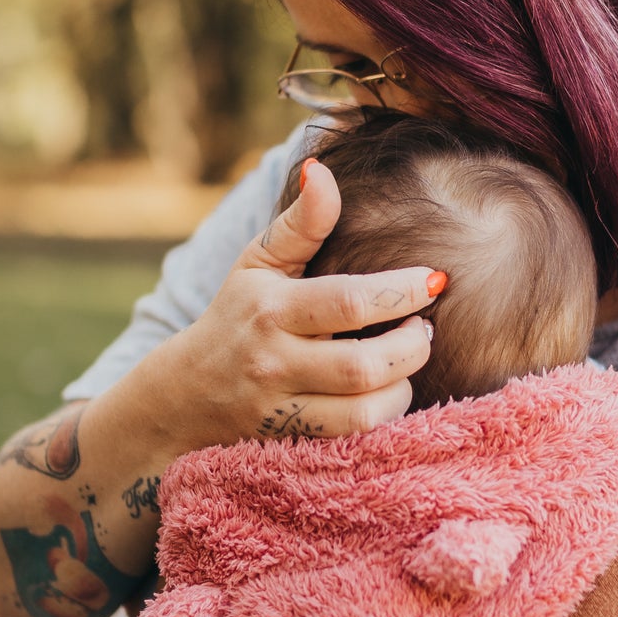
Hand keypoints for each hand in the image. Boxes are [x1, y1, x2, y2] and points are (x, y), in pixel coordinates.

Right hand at [138, 154, 442, 459]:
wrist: (182, 398)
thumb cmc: (235, 317)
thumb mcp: (258, 264)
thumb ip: (299, 223)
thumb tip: (324, 171)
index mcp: (270, 308)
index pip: (350, 300)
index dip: (402, 291)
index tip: (435, 279)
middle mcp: (275, 360)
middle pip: (365, 365)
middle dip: (412, 346)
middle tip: (425, 327)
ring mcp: (282, 409)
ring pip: (364, 411)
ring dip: (404, 386)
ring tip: (409, 360)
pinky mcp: (291, 445)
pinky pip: (354, 440)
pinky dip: (384, 418)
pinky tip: (390, 393)